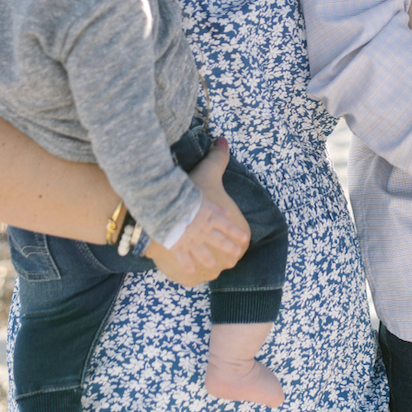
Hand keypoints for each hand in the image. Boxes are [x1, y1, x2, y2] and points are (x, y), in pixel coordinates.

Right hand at [147, 138, 249, 285]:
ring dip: (209, 260)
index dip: (236, 231)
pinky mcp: (176, 247)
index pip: (228, 224)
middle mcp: (205, 229)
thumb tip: (224, 140)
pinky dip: (186, 265)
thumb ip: (217, 157)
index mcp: (212, 213)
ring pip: (203, 252)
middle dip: (228, 248)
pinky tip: (190, 271)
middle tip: (237, 255)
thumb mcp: (205, 171)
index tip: (245, 238)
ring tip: (214, 267)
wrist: (166, 207)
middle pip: (219, 240)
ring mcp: (191, 240)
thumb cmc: (186, 190)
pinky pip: (183, 258)